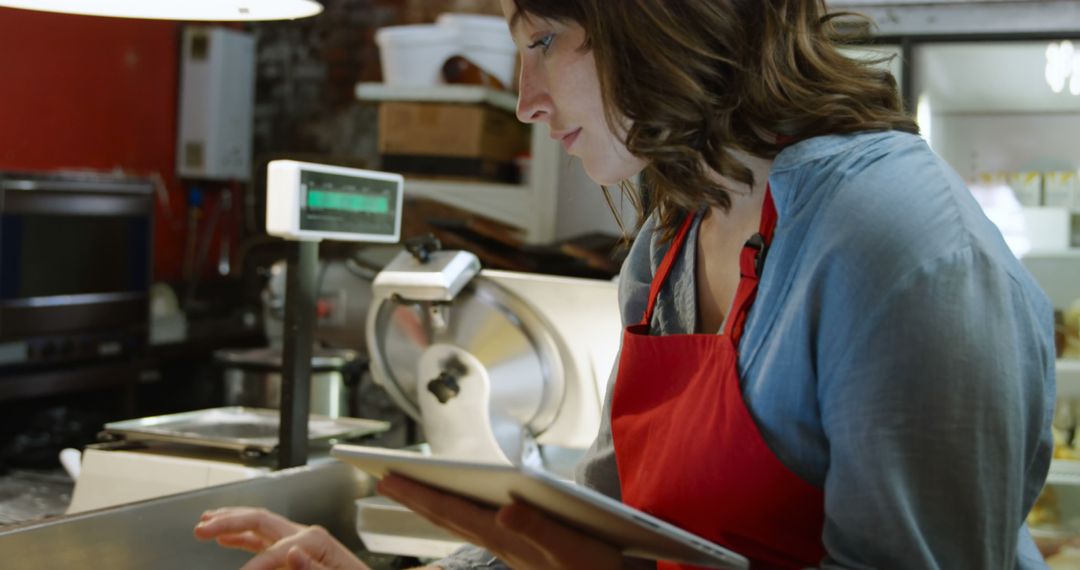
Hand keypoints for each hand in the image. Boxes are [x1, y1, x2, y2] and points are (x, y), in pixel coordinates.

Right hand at [194, 506, 370, 569]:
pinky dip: (241, 537)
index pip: (273, 550)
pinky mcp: (295, 552)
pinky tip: (226, 540)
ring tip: (205, 524)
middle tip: (202, 528)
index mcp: (315, 540)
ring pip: (257, 525)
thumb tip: (291, 551)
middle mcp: (305, 535)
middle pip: (260, 520)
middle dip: (229, 521)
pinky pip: (262, 540)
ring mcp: (298, 541)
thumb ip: (315, 569)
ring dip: (230, 522)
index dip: (254, 567)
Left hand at [377, 474, 624, 569]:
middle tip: (383, 478)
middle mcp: (503, 543)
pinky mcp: (523, 549)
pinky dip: (458, 512)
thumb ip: (538, 528)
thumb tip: (504, 506)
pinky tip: (457, 505)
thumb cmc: (597, 568)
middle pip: (449, 516)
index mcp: (508, 538)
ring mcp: (511, 548)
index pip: (453, 511)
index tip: (388, 478)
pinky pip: (478, 526)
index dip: (420, 494)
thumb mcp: (572, 547)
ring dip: (433, 504)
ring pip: (461, 522)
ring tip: (409, 488)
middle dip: (416, 496)